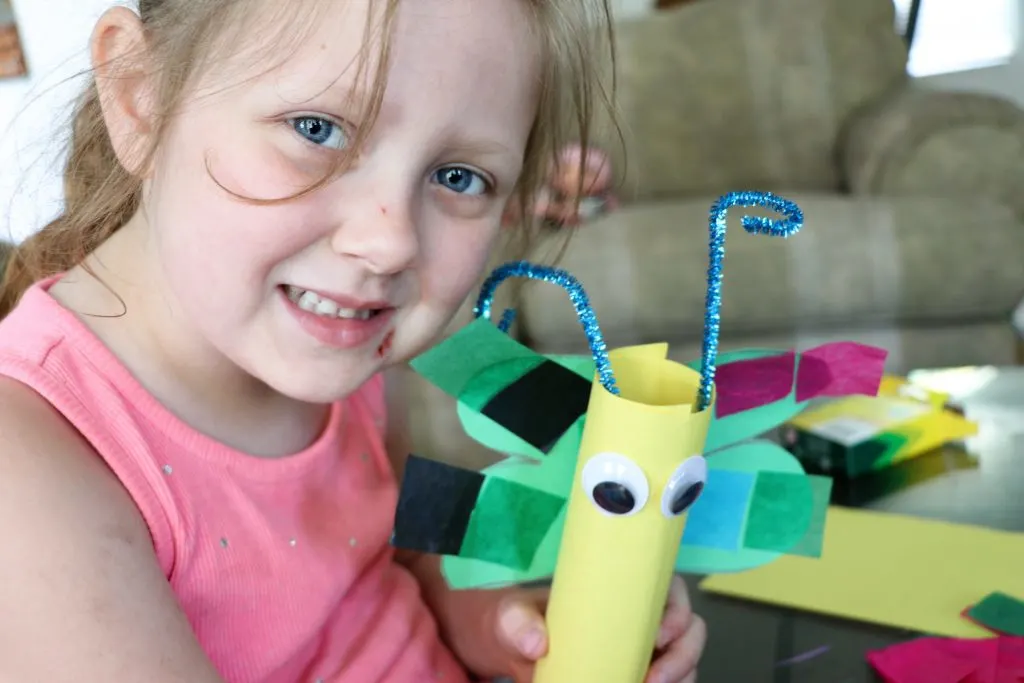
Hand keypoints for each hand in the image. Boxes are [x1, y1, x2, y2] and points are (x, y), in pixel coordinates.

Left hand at [467, 574, 705, 682]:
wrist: (510, 650)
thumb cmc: (517, 620)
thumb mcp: (511, 615)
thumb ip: (518, 621)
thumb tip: (538, 641)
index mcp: (618, 589)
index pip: (666, 586)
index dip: (676, 607)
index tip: (659, 632)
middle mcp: (639, 617)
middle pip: (688, 627)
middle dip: (684, 652)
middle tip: (655, 677)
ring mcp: (642, 649)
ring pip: (686, 659)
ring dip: (681, 675)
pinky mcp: (638, 673)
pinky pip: (671, 680)